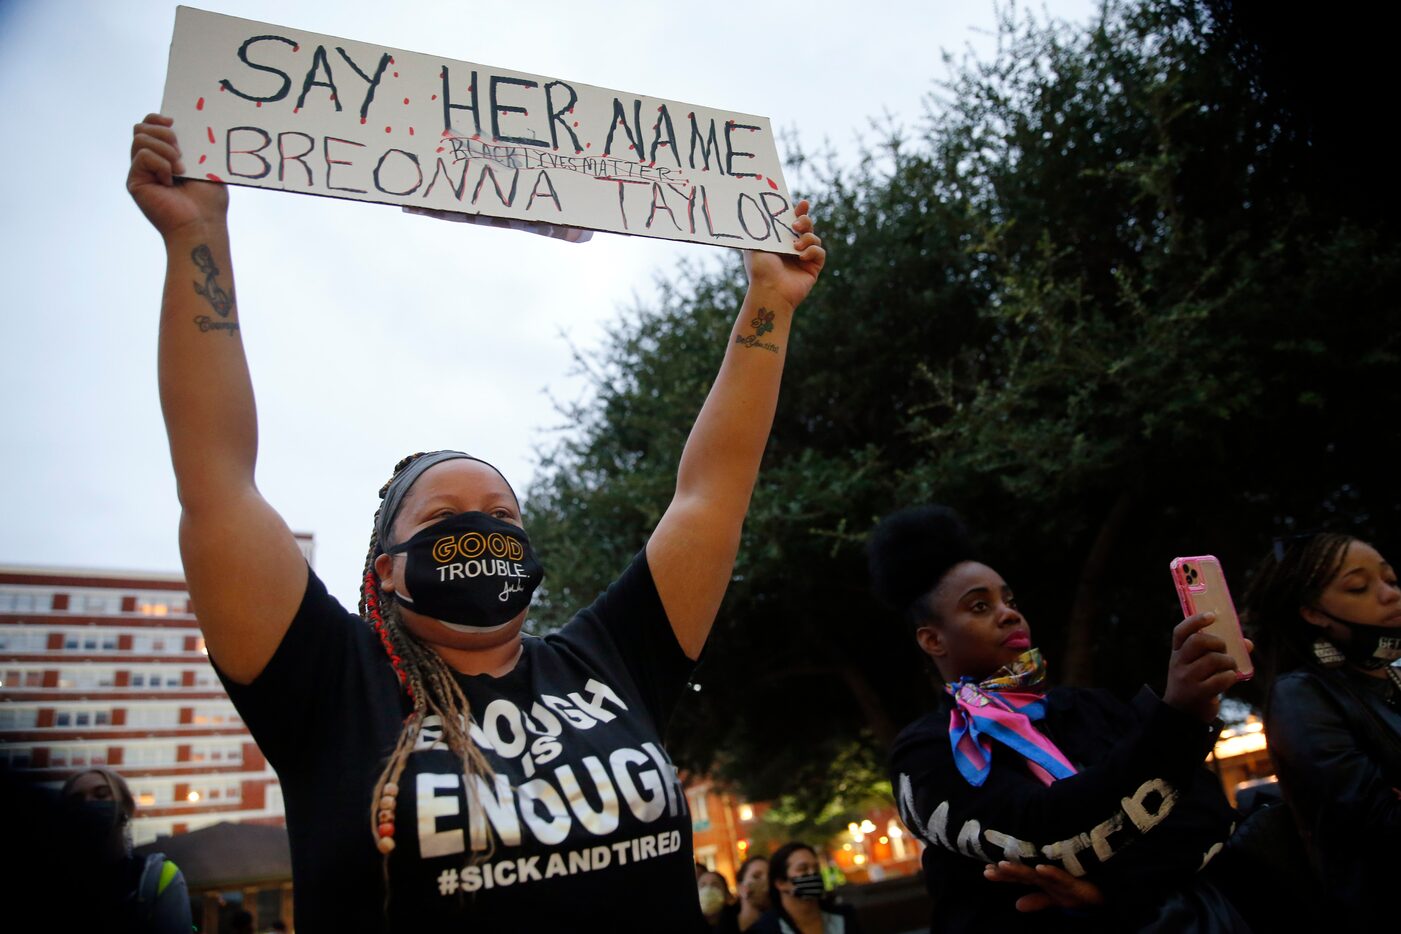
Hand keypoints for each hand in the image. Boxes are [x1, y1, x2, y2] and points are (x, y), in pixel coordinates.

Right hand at [128, 114, 228, 239]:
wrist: (202, 225)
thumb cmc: (209, 202)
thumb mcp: (206, 167)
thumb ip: (193, 147)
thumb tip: (182, 126)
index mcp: (166, 157)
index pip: (150, 127)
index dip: (157, 118)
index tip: (173, 121)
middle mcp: (150, 163)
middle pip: (140, 129)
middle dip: (162, 132)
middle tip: (180, 150)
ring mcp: (141, 172)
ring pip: (140, 139)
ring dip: (164, 149)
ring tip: (180, 168)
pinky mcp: (135, 182)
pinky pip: (142, 156)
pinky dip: (160, 163)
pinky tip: (170, 180)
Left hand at [742, 199, 825, 310]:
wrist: (769, 290)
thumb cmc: (759, 270)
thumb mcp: (754, 245)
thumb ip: (758, 229)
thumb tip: (757, 212)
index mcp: (780, 241)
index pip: (791, 222)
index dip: (799, 212)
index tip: (802, 204)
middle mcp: (793, 248)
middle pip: (806, 227)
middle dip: (805, 221)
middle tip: (796, 225)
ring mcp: (804, 258)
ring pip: (814, 238)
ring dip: (807, 238)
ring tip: (795, 246)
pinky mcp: (813, 268)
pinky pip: (820, 252)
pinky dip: (813, 251)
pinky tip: (802, 256)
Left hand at [983, 861, 1104, 911]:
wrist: (1105, 892)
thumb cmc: (1078, 891)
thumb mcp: (1056, 900)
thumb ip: (1037, 901)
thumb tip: (1017, 905)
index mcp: (1042, 880)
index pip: (1019, 877)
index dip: (1003, 875)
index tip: (985, 872)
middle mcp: (1048, 877)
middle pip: (1023, 873)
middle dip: (1006, 871)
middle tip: (988, 869)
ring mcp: (1060, 879)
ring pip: (1037, 873)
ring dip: (1021, 869)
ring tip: (1003, 866)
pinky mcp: (1075, 883)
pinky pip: (1061, 878)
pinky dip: (1051, 873)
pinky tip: (1039, 869)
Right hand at [1163, 612, 1246, 721]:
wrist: (1183, 714)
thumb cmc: (1195, 684)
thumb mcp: (1197, 666)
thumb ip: (1218, 652)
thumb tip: (1248, 643)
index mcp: (1176, 653)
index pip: (1181, 632)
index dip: (1195, 620)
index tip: (1211, 616)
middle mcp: (1178, 664)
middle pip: (1198, 641)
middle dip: (1218, 642)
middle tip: (1224, 649)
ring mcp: (1187, 679)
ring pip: (1214, 659)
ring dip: (1229, 662)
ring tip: (1230, 667)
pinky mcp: (1199, 693)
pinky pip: (1222, 678)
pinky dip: (1230, 676)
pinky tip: (1229, 679)